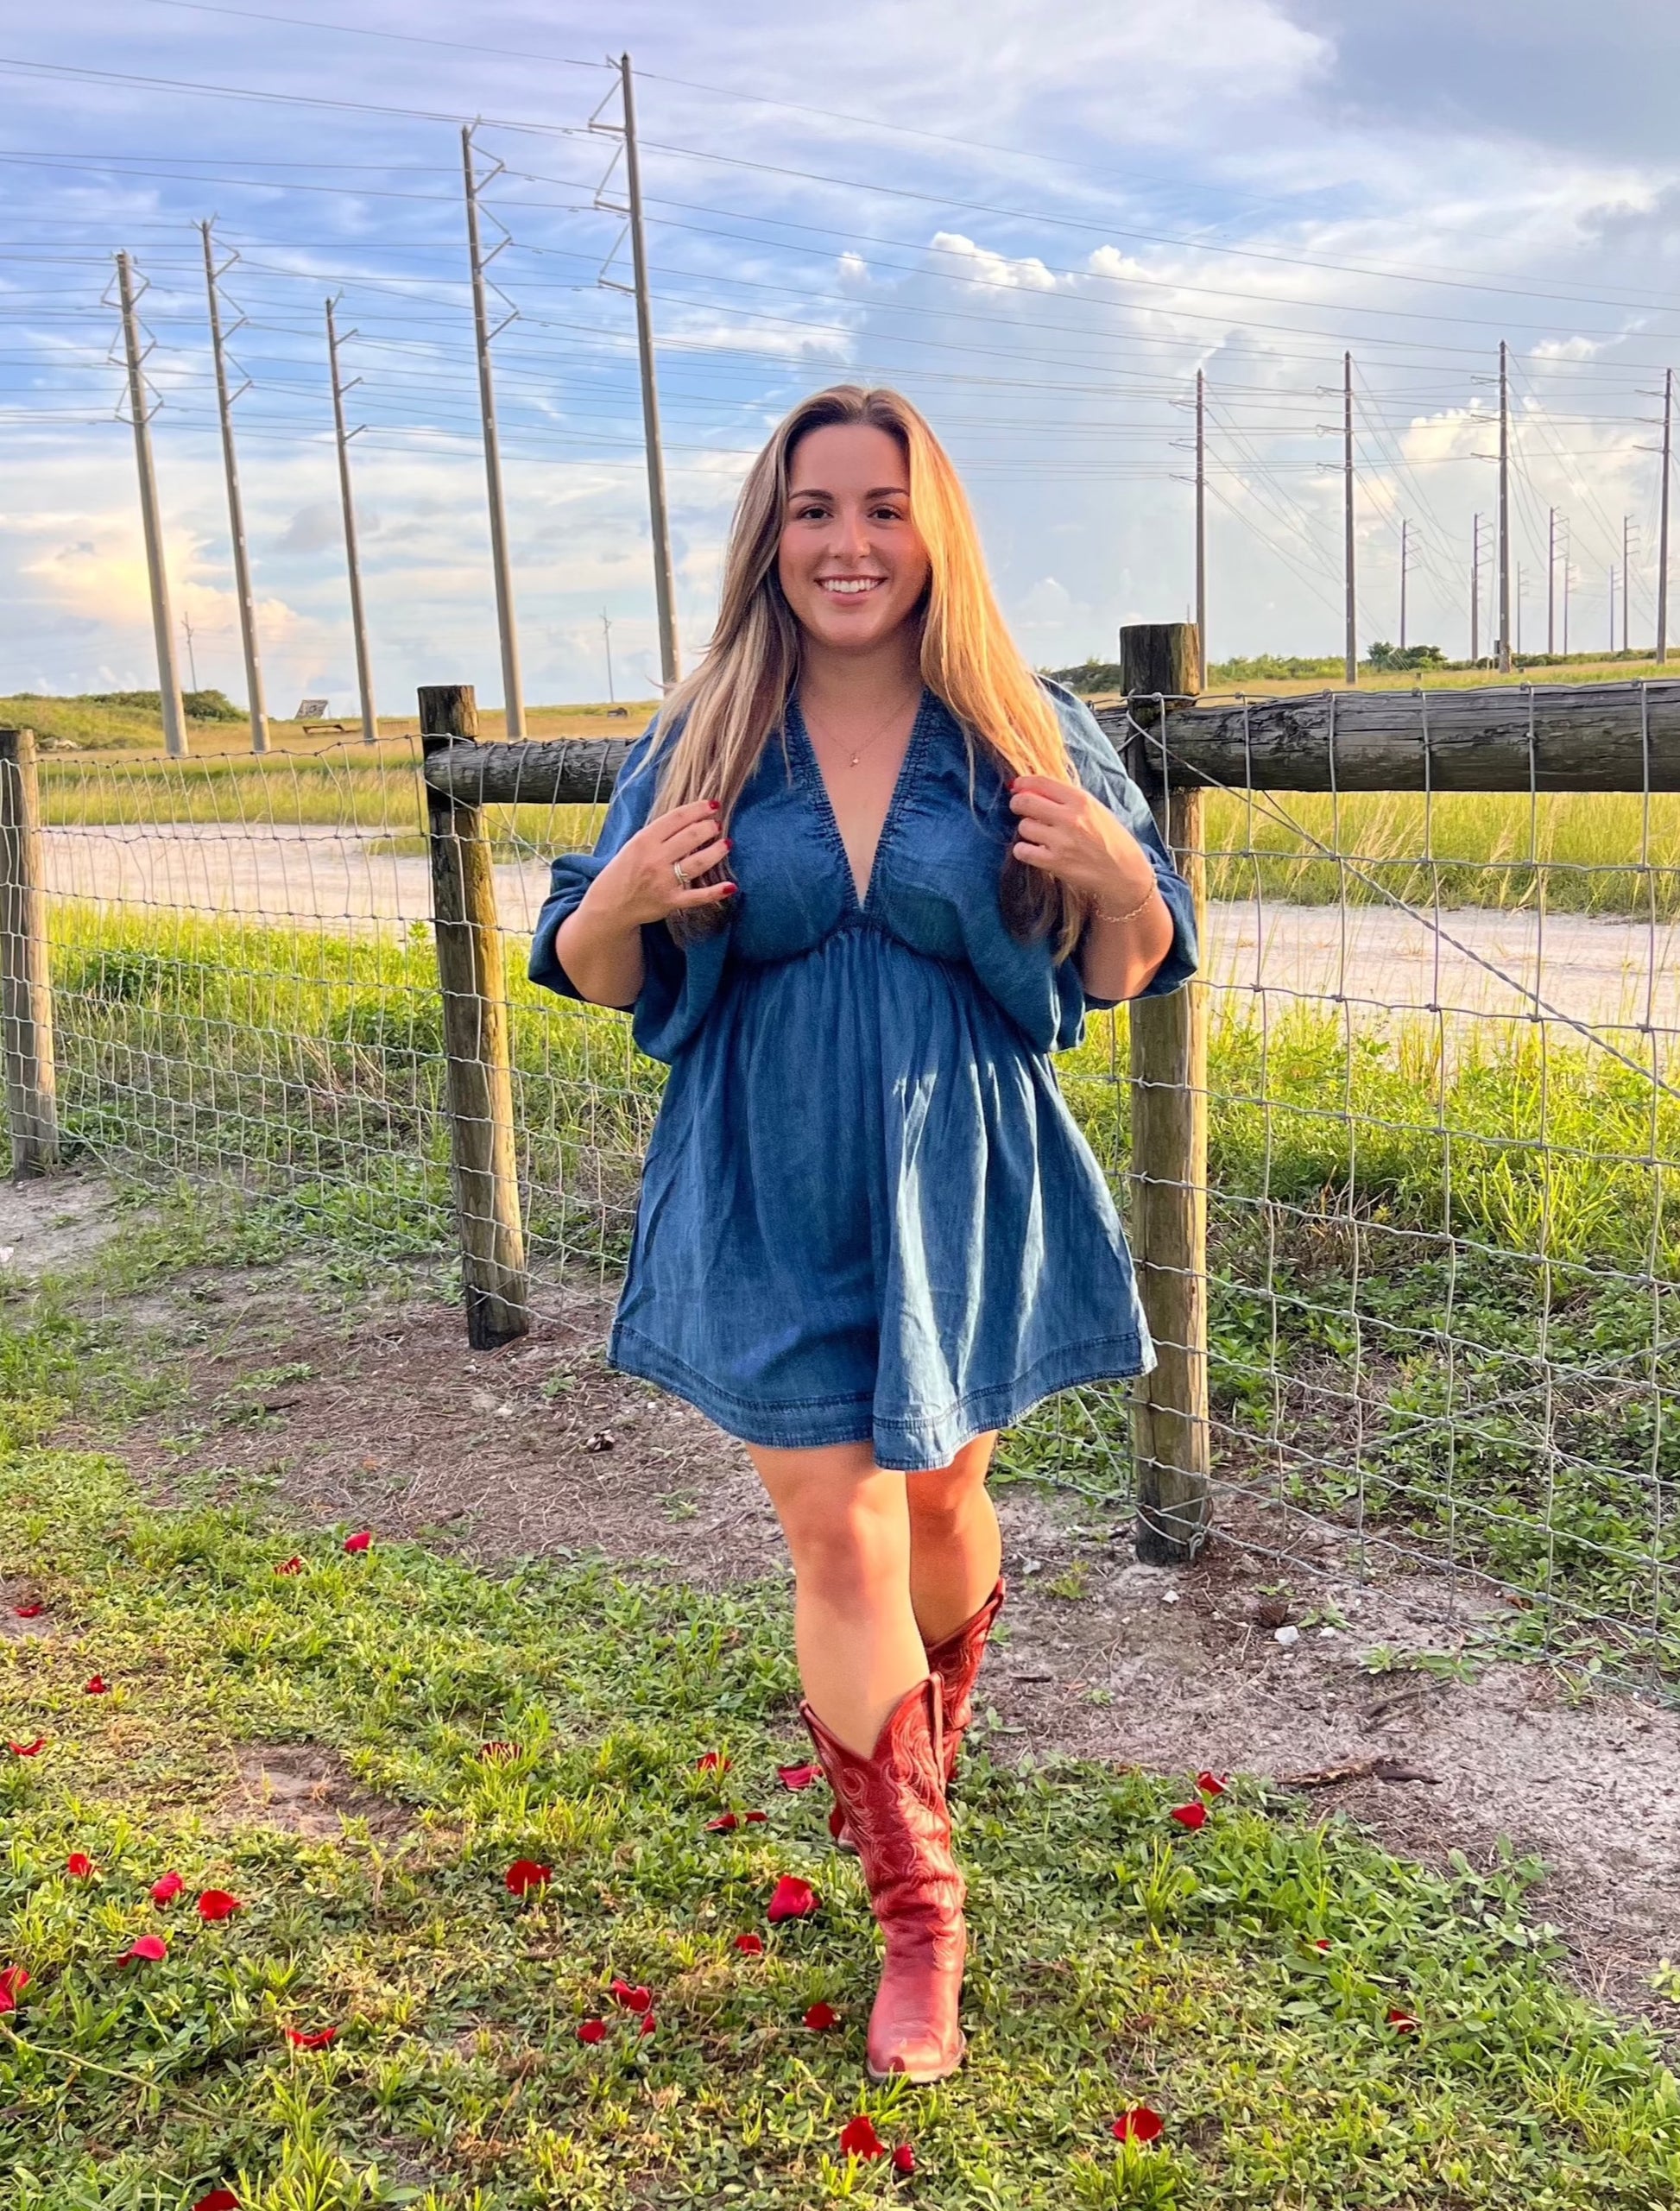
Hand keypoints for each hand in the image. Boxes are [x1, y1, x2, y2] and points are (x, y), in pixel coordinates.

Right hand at [592, 799, 735, 925]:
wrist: (610, 904)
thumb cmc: (624, 871)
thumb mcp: (634, 845)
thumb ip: (658, 833)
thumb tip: (689, 819)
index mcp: (644, 840)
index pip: (677, 818)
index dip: (698, 809)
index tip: (713, 805)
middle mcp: (655, 859)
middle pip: (690, 837)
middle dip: (709, 828)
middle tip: (717, 826)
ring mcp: (664, 881)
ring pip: (698, 862)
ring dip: (716, 851)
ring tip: (727, 844)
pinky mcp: (671, 901)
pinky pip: (697, 896)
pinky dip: (715, 892)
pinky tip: (731, 886)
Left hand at [1007, 775, 1153, 907]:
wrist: (1124, 873)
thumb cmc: (1111, 840)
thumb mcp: (1096, 810)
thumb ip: (1067, 799)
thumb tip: (1034, 789)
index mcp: (1082, 800)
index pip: (1042, 782)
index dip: (1024, 783)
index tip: (1017, 787)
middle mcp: (1070, 818)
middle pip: (1025, 802)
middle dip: (1018, 804)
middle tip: (1020, 809)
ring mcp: (1062, 841)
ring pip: (1024, 827)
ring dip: (1027, 830)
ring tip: (1038, 835)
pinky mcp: (1055, 863)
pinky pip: (1023, 851)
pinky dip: (1023, 850)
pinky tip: (1033, 850)